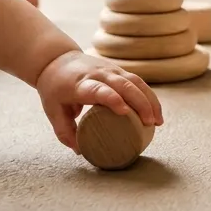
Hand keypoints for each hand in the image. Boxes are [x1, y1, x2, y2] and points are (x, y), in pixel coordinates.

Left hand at [35, 51, 163, 152]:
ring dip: (149, 100)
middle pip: (124, 85)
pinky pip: (138, 81)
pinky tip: (155, 111)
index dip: (112, 99)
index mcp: (80, 84)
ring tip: (158, 121)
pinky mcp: (118, 70)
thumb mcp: (52, 111)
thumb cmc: (54, 88)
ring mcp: (110, 70)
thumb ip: (65, 132)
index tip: (124, 111)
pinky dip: (148, 95)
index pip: (99, 89)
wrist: (57, 59)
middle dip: (140, 103)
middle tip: (150, 123)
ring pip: (136, 81)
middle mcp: (98, 74)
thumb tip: (81, 151)